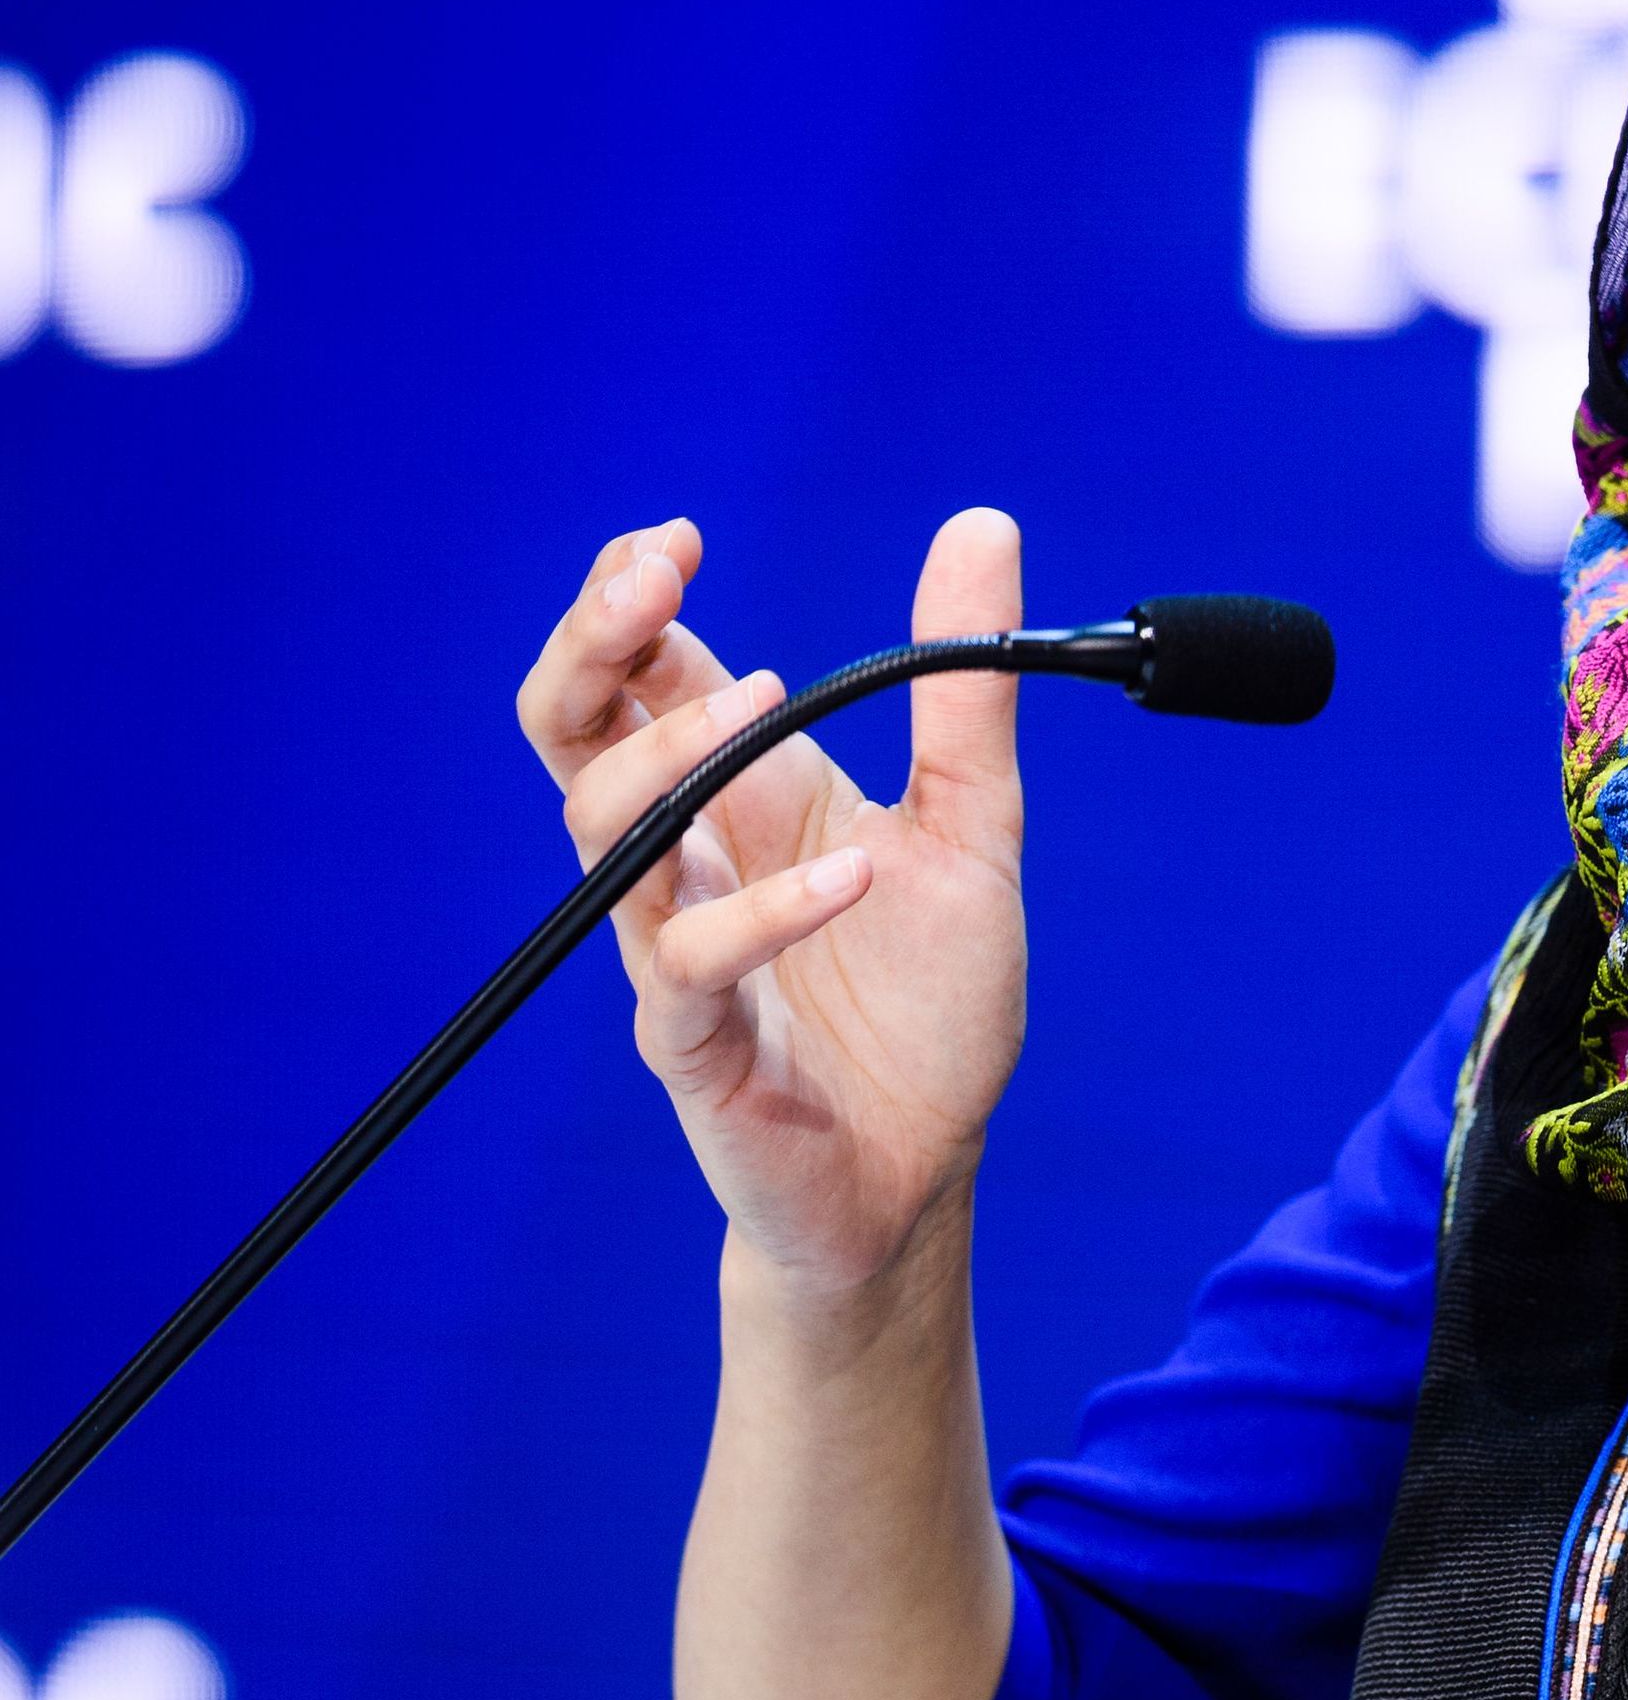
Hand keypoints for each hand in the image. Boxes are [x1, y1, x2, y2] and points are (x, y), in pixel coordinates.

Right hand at [516, 509, 1026, 1305]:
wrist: (920, 1173)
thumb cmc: (927, 1004)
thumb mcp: (971, 824)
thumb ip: (964, 688)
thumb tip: (983, 526)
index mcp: (741, 798)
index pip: (639, 675)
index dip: (630, 599)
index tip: (678, 541)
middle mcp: (689, 862)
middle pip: (572, 734)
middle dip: (590, 646)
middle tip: (651, 582)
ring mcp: (678, 951)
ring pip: (604, 834)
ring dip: (676, 753)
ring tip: (770, 700)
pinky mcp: (697, 1045)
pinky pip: (689, 963)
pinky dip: (766, 912)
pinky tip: (855, 874)